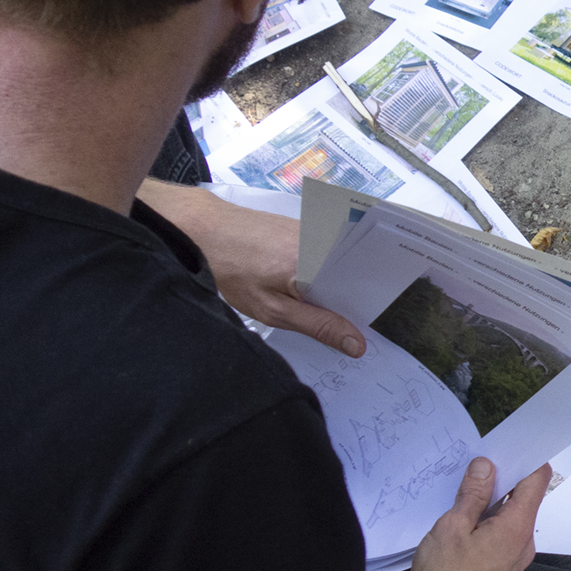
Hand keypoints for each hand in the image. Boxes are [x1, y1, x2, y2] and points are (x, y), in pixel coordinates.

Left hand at [137, 180, 365, 355]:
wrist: (203, 229)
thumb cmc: (233, 270)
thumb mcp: (274, 309)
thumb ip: (318, 325)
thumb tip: (357, 344)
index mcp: (323, 262)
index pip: (362, 290)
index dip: (366, 313)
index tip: (364, 333)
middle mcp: (326, 241)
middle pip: (354, 277)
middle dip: (350, 301)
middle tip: (337, 322)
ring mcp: (317, 231)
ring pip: (340, 266)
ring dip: (333, 285)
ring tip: (314, 301)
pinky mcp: (306, 226)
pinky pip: (326, 253)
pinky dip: (321, 271)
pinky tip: (302, 283)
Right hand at [391, 458, 548, 570]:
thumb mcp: (452, 528)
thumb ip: (473, 495)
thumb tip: (486, 466)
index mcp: (518, 526)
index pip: (537, 479)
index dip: (527, 457)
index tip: (510, 442)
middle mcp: (524, 542)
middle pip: (524, 497)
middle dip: (503, 478)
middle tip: (475, 465)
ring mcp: (515, 559)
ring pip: (510, 518)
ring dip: (491, 503)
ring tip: (462, 493)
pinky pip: (501, 536)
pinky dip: (487, 523)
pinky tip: (462, 523)